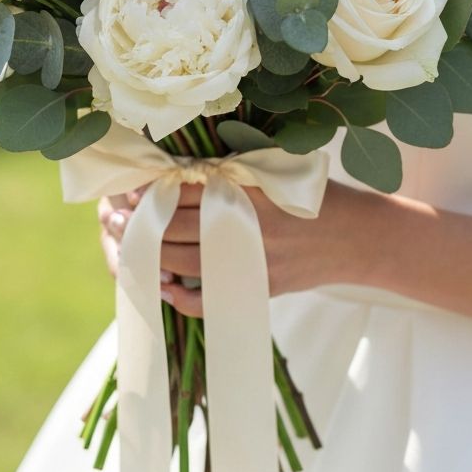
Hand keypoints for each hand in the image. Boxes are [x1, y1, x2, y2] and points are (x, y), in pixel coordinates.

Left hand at [98, 179, 370, 317]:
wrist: (358, 238)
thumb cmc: (316, 196)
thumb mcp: (278, 172)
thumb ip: (235, 172)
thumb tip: (183, 171)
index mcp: (248, 190)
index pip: (185, 190)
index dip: (152, 192)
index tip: (129, 191)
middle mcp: (245, 225)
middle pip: (174, 227)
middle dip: (138, 222)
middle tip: (114, 217)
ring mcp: (250, 261)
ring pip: (183, 262)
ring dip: (149, 256)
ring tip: (128, 246)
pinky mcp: (258, 288)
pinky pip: (208, 300)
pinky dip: (181, 297)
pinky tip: (163, 287)